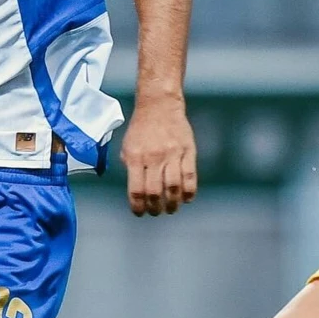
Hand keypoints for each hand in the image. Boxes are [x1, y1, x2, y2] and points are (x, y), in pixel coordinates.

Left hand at [120, 92, 196, 215]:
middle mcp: (154, 157)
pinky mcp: (188, 150)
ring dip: (172, 204)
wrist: (159, 104)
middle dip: (155, 208)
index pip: (136, 190)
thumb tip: (136, 191)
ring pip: (174, 188)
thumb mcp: (127, 146)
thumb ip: (130, 167)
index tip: (140, 213)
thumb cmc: (141, 127)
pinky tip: (186, 199)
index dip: (138, 207)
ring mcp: (172, 154)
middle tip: (156, 212)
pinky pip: (190, 176)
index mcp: (136, 157)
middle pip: (155, 192)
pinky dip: (189, 192)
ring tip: (171, 209)